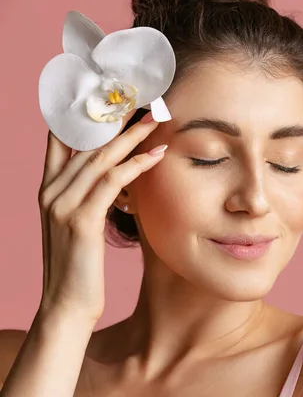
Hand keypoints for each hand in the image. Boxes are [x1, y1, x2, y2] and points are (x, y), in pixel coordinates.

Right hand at [36, 111, 163, 321]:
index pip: (59, 141)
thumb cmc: (80, 266)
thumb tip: (118, 178)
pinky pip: (112, 183)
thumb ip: (91, 197)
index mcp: (48, 190)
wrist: (67, 305)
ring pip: (100, 158)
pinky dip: (136, 166)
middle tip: (141, 98)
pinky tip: (156, 155)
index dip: (80, 114)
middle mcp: (51, 192)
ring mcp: (63, 205)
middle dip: (115, 118)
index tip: (106, 94)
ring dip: (132, 136)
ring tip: (156, 118)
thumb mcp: (80, 225)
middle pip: (86, 143)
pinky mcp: (81, 221)